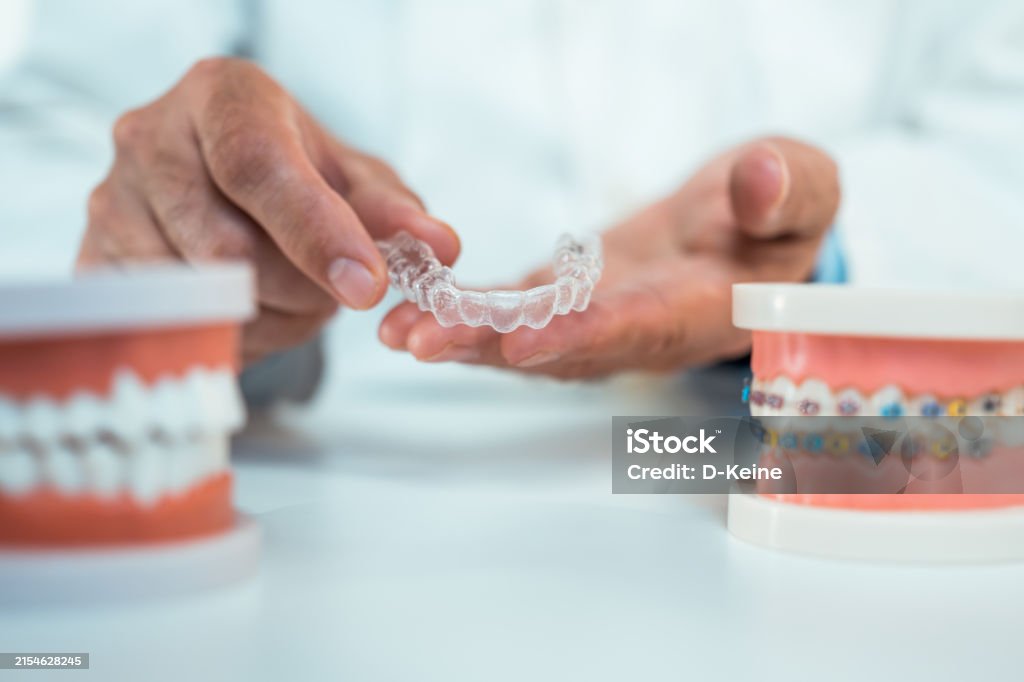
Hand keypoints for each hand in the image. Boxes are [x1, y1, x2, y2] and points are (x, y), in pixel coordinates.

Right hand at [78, 57, 458, 363]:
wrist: (219, 186)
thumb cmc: (296, 176)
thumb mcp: (354, 181)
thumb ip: (394, 211)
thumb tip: (440, 245)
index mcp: (221, 96)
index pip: (258, 165)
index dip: (316, 233)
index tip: (367, 286)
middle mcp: (148, 137)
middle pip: (225, 246)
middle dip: (298, 289)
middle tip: (332, 290)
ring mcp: (110, 202)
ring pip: (197, 298)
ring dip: (266, 317)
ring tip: (286, 292)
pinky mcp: (92, 263)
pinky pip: (168, 328)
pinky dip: (225, 336)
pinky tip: (246, 309)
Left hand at [379, 137, 838, 378]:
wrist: (747, 233)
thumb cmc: (780, 215)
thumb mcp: (804, 190)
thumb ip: (788, 193)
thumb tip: (756, 182)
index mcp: (698, 309)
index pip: (638, 327)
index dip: (582, 336)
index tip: (523, 342)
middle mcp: (640, 330)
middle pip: (562, 348)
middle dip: (492, 348)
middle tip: (421, 341)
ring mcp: (598, 321)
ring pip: (527, 340)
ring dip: (463, 340)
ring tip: (397, 334)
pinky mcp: (569, 301)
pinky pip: (515, 314)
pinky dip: (466, 313)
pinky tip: (412, 310)